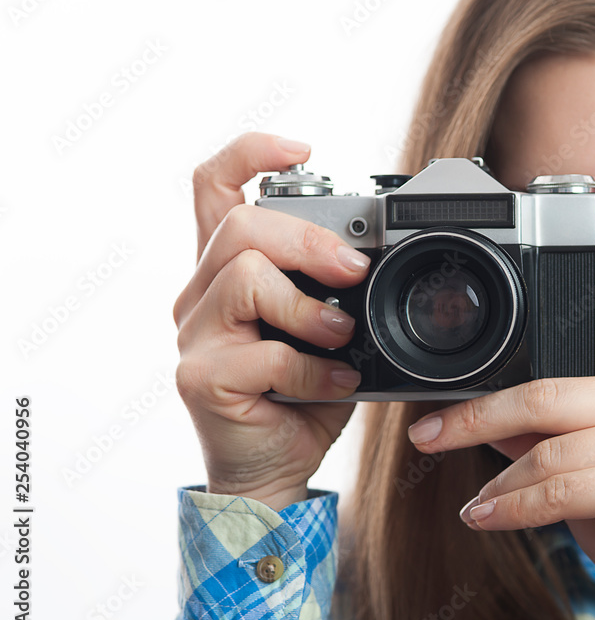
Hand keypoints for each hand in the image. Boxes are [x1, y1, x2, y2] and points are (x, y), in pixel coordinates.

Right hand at [173, 132, 370, 510]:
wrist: (274, 470)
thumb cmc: (303, 395)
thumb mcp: (326, 329)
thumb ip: (333, 289)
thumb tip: (374, 254)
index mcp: (228, 271)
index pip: (212, 187)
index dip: (250, 152)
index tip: (301, 149)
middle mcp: (201, 295)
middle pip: (239, 226)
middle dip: (309, 239)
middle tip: (354, 269)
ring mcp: (195, 336)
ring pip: (245, 276)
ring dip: (310, 306)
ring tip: (341, 334)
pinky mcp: (201, 378)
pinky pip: (267, 353)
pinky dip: (316, 369)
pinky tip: (338, 383)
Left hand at [405, 170, 594, 619]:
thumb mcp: (593, 469)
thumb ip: (549, 433)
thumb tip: (488, 416)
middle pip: (549, 386)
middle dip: (478, 413)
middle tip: (428, 431)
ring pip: (546, 441)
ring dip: (492, 474)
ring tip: (468, 497)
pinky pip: (555, 485)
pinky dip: (510, 506)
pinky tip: (487, 516)